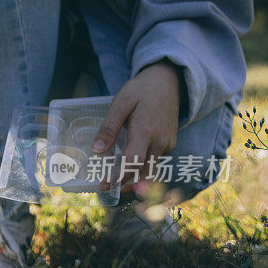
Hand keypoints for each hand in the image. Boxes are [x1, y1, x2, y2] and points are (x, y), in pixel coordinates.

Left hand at [93, 61, 181, 185]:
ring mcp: (167, 144)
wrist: (169, 81)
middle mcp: (160, 142)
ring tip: (114, 179)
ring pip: (150, 169)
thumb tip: (97, 150)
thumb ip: (109, 128)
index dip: (119, 177)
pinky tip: (127, 164)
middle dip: (125, 183)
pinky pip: (155, 161)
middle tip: (106, 187)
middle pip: (143, 172)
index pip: (133, 163)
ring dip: (134, 178)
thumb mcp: (120, 104)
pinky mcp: (169, 144)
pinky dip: (141, 167)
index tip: (105, 185)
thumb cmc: (141, 90)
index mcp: (145, 131)